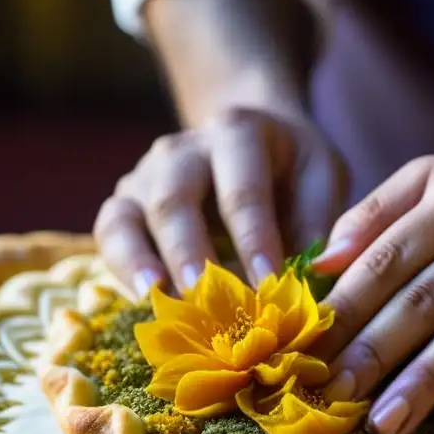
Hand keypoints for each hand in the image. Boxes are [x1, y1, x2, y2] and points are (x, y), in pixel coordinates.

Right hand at [94, 106, 346, 296]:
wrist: (247, 139)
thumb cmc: (291, 167)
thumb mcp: (321, 175)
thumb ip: (323, 220)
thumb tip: (324, 271)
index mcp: (237, 133)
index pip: (243, 190)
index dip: (254, 239)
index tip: (269, 283)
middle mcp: (181, 150)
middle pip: (174, 199)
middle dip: (189, 251)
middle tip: (204, 296)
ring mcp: (145, 177)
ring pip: (128, 215)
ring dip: (139, 260)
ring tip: (155, 298)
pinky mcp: (124, 205)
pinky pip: (110, 234)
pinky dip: (121, 268)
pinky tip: (142, 300)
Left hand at [308, 153, 433, 433]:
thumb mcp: (433, 179)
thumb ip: (374, 214)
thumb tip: (321, 265)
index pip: (386, 260)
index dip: (345, 311)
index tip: (307, 354)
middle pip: (425, 297)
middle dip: (374, 350)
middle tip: (333, 395)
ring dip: (427, 378)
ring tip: (386, 420)